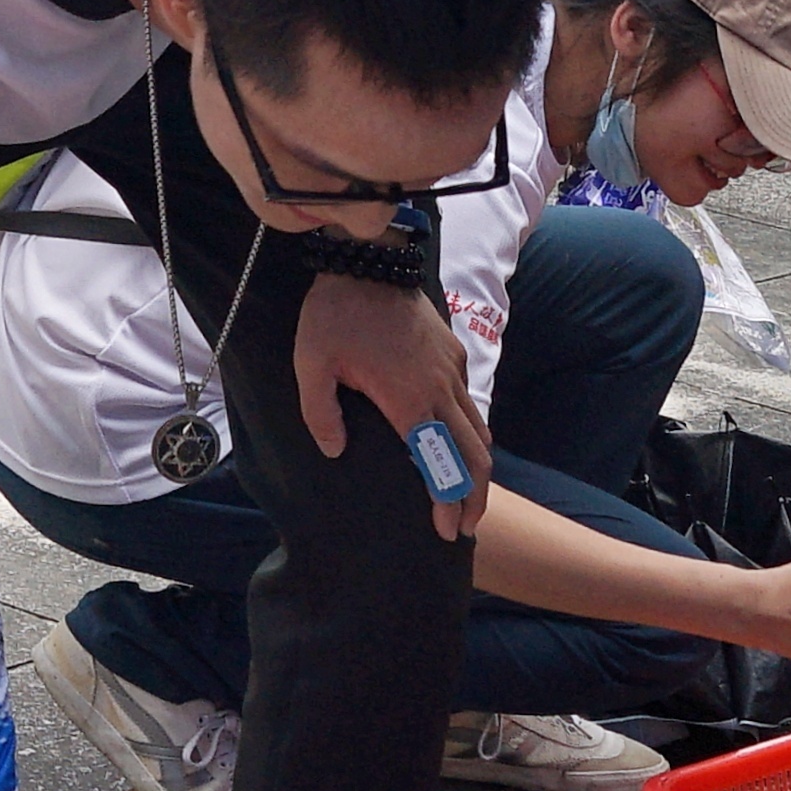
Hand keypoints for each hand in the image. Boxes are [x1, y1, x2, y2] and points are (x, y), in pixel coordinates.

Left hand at [292, 270, 487, 534]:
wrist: (366, 260)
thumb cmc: (334, 314)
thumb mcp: (311, 365)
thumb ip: (321, 413)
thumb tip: (334, 451)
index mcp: (407, 398)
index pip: (439, 464)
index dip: (446, 502)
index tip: (445, 530)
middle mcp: (439, 389)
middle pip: (474, 455)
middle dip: (474, 497)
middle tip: (465, 528)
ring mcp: (451, 370)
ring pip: (479, 429)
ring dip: (477, 467)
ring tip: (467, 496)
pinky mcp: (453, 355)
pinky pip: (470, 403)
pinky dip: (471, 434)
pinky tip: (456, 444)